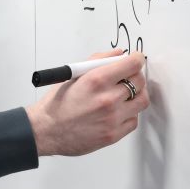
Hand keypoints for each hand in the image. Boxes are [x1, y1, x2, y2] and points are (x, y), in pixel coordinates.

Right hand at [26, 49, 148, 155]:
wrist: (47, 131)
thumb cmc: (57, 104)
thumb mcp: (73, 75)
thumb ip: (97, 61)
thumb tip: (118, 54)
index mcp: (96, 80)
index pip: (131, 64)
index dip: (137, 59)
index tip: (136, 59)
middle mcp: (107, 99)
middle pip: (140, 81)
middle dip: (136, 76)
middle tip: (129, 77)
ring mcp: (112, 118)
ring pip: (142, 101)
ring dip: (137, 95)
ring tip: (125, 96)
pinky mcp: (114, 134)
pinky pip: (134, 120)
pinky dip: (129, 114)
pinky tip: (117, 112)